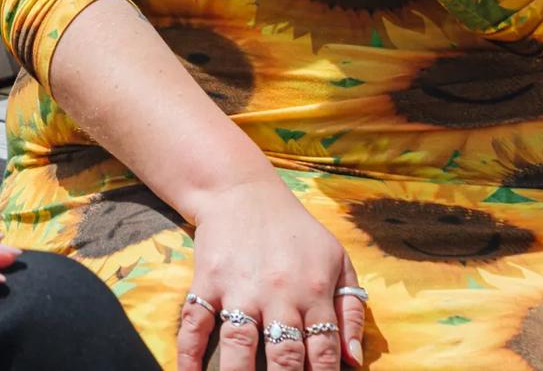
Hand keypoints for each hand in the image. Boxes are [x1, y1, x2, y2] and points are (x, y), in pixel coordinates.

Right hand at [177, 180, 365, 370]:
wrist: (242, 190)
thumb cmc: (295, 231)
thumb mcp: (337, 259)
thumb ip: (350, 309)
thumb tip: (354, 361)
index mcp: (315, 291)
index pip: (324, 352)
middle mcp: (279, 293)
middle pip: (284, 356)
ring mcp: (240, 288)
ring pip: (240, 344)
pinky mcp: (207, 280)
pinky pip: (195, 323)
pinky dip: (188, 354)